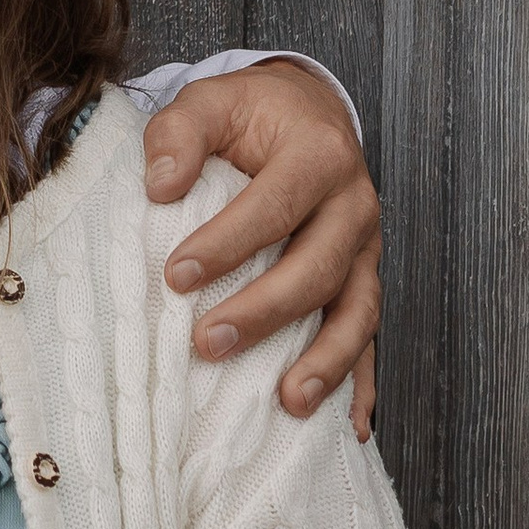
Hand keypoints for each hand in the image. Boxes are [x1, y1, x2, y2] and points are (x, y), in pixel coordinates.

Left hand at [141, 60, 381, 439]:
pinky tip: (349, 427)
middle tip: (206, 343)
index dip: (226, 244)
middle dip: (264, 312)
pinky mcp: (364, 282)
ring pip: (358, 312)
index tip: (175, 277)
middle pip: (318, 268)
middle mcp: (354, 206)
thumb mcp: (212, 100)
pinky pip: (370, 338)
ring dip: (326, 361)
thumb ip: (180, 132)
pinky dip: (362, 383)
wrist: (308, 115)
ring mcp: (366, 250)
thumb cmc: (252, 115)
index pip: (274, 206)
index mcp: (320, 155)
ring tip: (289, 403)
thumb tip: (159, 185)